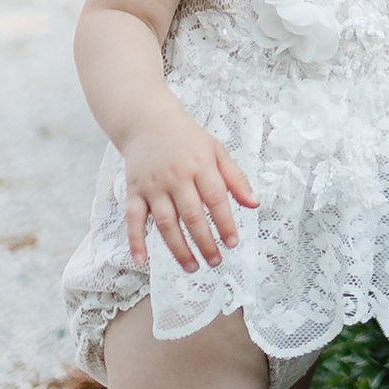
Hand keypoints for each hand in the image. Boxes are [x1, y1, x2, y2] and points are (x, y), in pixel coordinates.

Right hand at [123, 110, 257, 273]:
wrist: (148, 121)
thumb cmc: (187, 139)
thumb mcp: (217, 151)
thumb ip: (236, 178)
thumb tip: (255, 204)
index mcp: (200, 165)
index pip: (216, 199)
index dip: (225, 223)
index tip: (232, 243)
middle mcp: (176, 177)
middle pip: (192, 215)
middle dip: (205, 242)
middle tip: (215, 261)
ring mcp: (153, 185)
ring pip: (165, 222)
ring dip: (178, 248)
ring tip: (191, 267)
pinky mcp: (134, 191)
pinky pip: (133, 219)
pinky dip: (135, 240)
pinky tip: (141, 260)